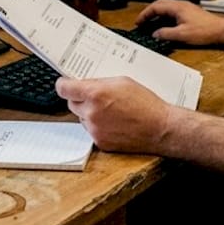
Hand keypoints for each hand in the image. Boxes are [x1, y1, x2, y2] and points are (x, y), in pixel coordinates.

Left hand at [56, 76, 173, 153]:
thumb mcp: (122, 81)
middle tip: (97, 97)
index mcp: (95, 94)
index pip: (64, 89)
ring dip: (89, 113)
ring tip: (111, 111)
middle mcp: (91, 113)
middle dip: (81, 99)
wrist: (160, 128)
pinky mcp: (100, 142)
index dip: (64, 85)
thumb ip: (100, 82)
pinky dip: (98, 126)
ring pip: (81, 118)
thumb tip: (85, 83)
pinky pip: (91, 131)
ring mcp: (94, 129)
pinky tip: (114, 123)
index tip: (65, 84)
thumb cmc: (146, 103)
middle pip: (72, 103)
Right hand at [136, 0, 223, 45]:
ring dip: (157, 13)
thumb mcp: (182, 35)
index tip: (139, 21)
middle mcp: (180, 5)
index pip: (156, 7)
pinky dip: (164, 15)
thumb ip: (166, 34)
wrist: (220, 30)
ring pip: (166, 6)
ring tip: (151, 22)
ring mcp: (185, 7)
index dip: (145, 14)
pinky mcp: (189, 12)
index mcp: (177, 7)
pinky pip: (172, 10)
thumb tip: (156, 34)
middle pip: (160, 4)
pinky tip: (164, 24)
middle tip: (142, 21)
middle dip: (149, 12)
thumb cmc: (205, 30)